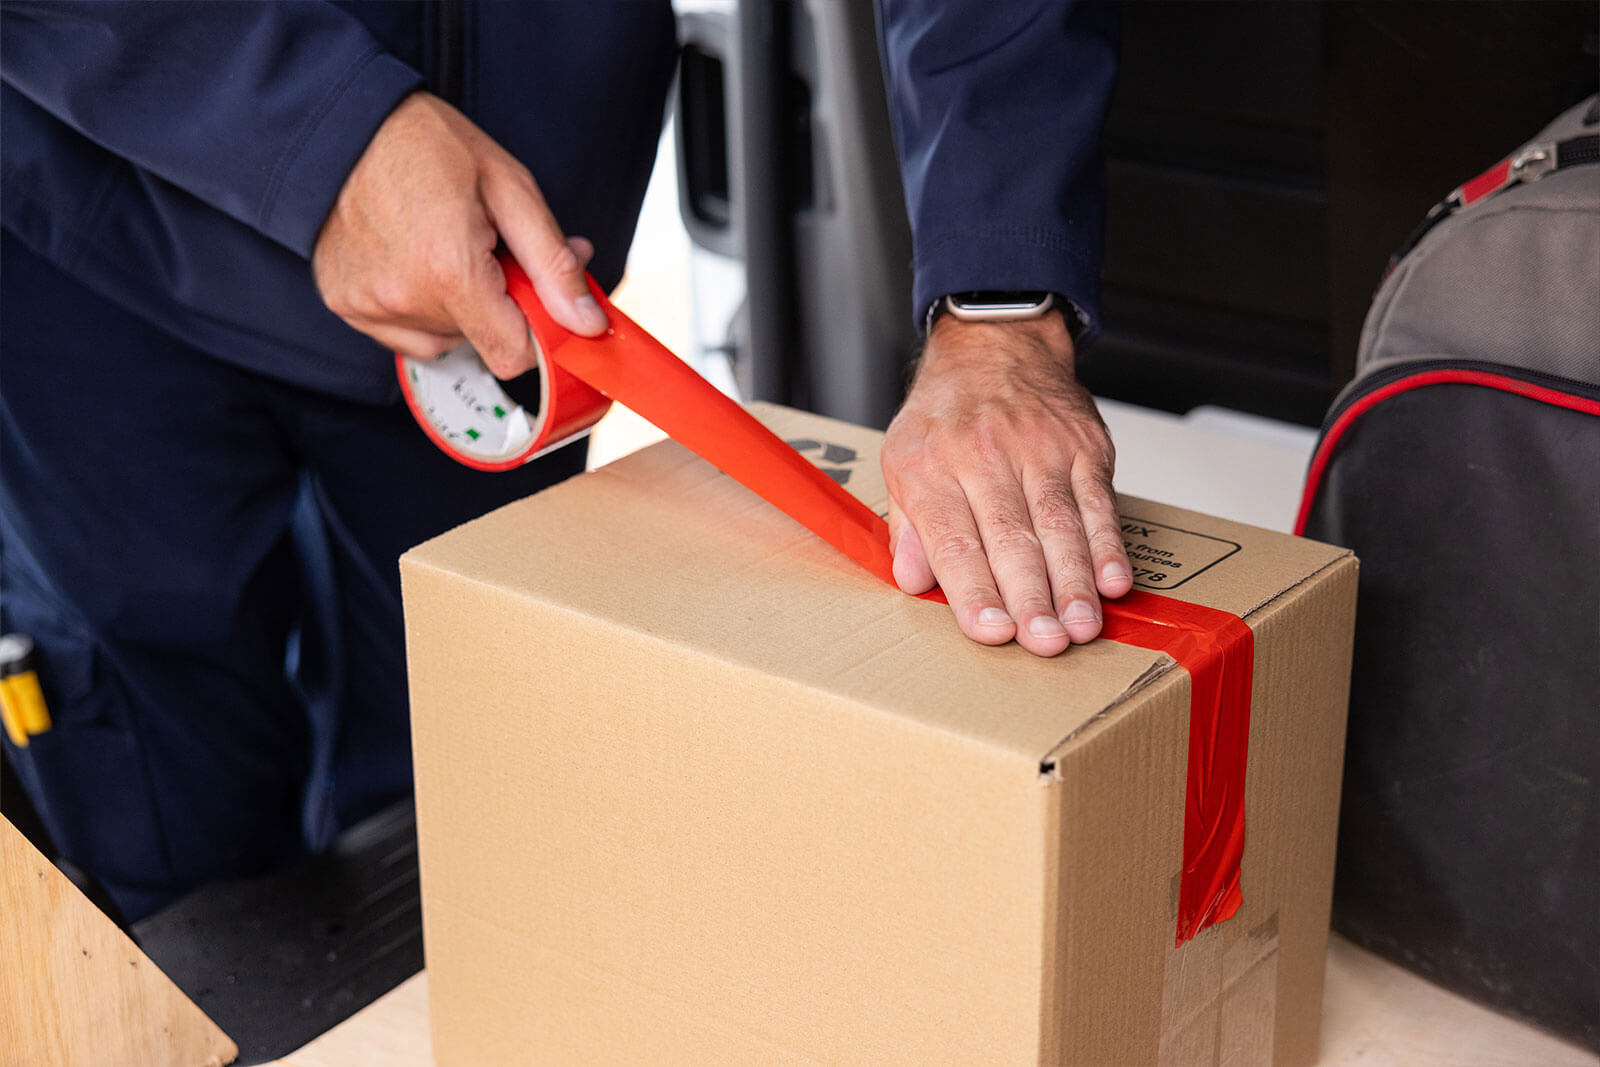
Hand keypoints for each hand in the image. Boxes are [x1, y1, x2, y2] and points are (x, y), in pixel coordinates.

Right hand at [312, 91, 606, 375]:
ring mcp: (367, 306)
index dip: (536, 331)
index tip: (537, 298)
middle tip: (489, 248)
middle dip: (498, 304)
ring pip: (443, 340)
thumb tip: (587, 324)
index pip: (513, 354)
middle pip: (479, 342)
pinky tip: (412, 260)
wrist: (343, 121)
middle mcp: (402, 298)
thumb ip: (555, 266)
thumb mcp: (511, 191)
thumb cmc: (427, 144)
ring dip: (458, 308)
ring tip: (444, 248)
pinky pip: (403, 332)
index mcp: (448, 271)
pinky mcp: (344, 304)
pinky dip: (419, 307)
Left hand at [881, 313, 1132, 656]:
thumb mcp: (902, 460)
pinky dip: (1109, 544)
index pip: (953, 540)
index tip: (991, 632)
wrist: (996, 345)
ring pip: (1060, 525)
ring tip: (1081, 627)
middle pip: (1011, 538)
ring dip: (1073, 582)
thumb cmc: (948, 414)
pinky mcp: (1084, 446)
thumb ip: (909, 526)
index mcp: (933, 467)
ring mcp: (1040, 449)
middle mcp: (986, 456)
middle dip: (1030, 597)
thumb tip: (912, 581)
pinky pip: (1098, 502)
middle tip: (1044, 643)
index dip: (974, 590)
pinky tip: (1113, 581)